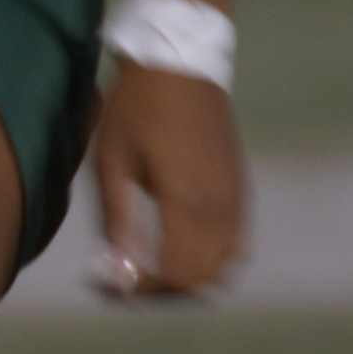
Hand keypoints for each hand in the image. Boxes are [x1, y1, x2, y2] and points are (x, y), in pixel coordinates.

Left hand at [87, 64, 246, 299]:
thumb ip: (119, 225)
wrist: (180, 62)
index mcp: (187, 203)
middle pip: (203, 280)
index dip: (142, 292)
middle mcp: (221, 208)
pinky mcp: (241, 188)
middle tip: (126, 279)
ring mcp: (237, 199)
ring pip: (226, 267)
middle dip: (163, 290)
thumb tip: (118, 276)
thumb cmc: (136, 110)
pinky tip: (177, 242)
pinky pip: (237, 243)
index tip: (111, 284)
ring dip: (190, 277)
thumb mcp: (113, 165)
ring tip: (151, 265)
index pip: (176, 276)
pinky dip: (211, 257)